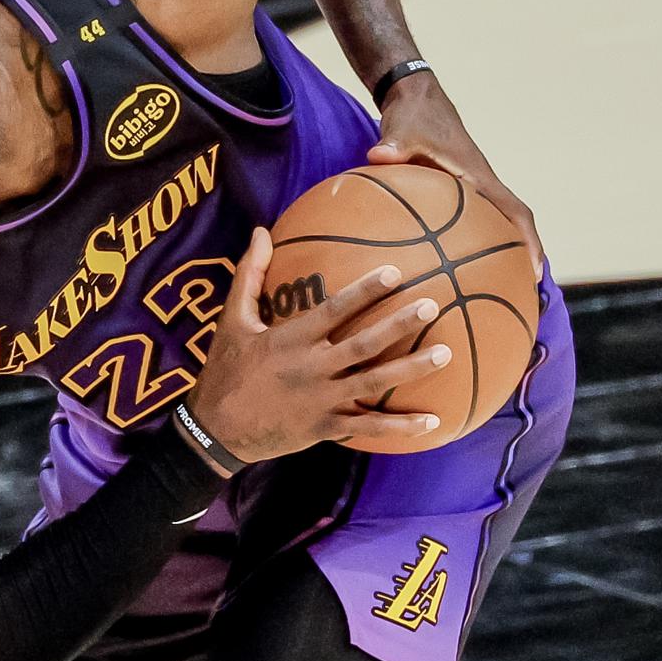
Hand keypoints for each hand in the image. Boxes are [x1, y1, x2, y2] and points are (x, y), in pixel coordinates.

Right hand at [183, 228, 449, 463]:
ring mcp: (322, 400)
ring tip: (446, 354)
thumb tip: (260, 231)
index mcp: (290, 340)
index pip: (334, 310)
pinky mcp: (326, 427)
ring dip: (411, 369)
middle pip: (364, 344)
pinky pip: (369, 427)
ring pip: (374, 383)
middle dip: (399, 324)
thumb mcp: (231, 319)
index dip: (365, 291)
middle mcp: (311, 368)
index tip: (395, 272)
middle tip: (432, 305)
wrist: (215, 429)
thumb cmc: (224, 369)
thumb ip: (249, 274)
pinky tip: (433, 421)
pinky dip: (401, 427)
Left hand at [368, 72, 543, 275]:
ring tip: (492, 291)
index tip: (534, 272)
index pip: (513, 212)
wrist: (414, 96)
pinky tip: (448, 265)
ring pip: (493, 225)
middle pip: (511, 226)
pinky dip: (468, 241)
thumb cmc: (413, 114)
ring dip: (498, 252)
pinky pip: (469, 220)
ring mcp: (469, 187)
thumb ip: (393, 146)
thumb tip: (378, 156)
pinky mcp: (454, 188)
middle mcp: (480, 184)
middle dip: (520, 258)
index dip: (527, 241)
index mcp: (477, 176)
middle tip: (520, 296)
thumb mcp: (402, 130)